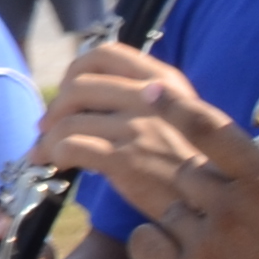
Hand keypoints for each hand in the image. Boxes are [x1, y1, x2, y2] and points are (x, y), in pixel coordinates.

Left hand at [33, 44, 249, 224]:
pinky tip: (57, 165)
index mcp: (164, 80)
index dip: (76, 69)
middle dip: (55, 107)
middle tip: (47, 127)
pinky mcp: (126, 160)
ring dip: (48, 137)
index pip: (106, 53)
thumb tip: (89, 92)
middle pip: (78, 85)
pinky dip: (54, 154)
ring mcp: (138, 128)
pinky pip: (71, 147)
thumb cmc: (192, 163)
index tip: (68, 92)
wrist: (215, 205)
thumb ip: (143, 98)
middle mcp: (151, 98)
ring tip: (44, 151)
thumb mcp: (180, 115)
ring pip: (69, 120)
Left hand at [121, 120, 258, 258]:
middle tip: (224, 231)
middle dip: (199, 197)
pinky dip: (156, 251)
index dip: (178, 108)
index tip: (152, 92)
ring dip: (182, 229)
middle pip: (189, 176)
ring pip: (168, 211)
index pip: (215, 130)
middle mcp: (237, 205)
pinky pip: (146, 242)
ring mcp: (207, 241)